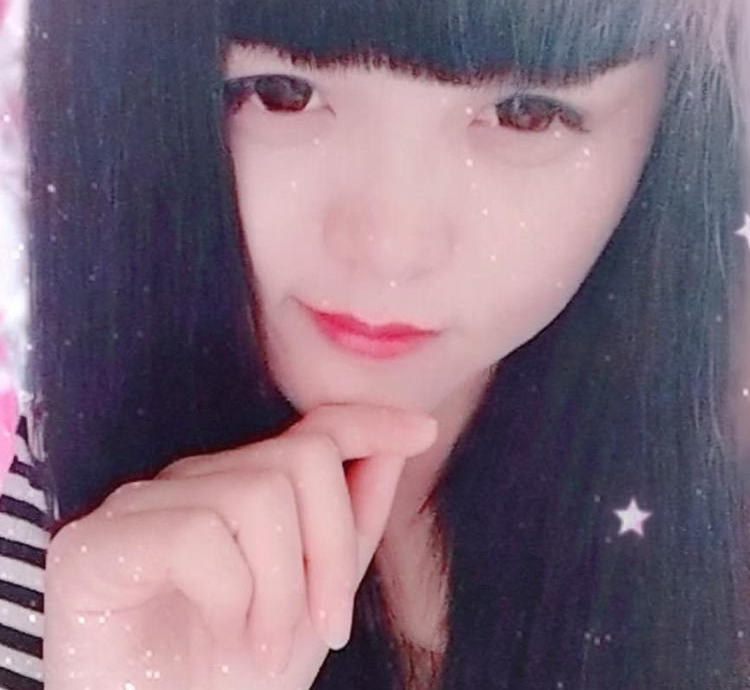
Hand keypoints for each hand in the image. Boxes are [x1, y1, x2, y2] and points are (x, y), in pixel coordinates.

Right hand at [45, 403, 438, 689]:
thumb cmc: (230, 674)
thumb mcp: (312, 600)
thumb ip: (349, 524)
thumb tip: (394, 448)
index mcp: (238, 488)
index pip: (313, 430)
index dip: (370, 424)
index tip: (422, 431)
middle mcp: (192, 481)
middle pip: (302, 459)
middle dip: (332, 549)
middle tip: (324, 625)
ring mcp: (141, 503)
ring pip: (258, 496)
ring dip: (281, 590)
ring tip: (261, 644)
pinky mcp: (96, 541)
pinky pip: (199, 535)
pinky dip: (231, 600)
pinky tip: (221, 637)